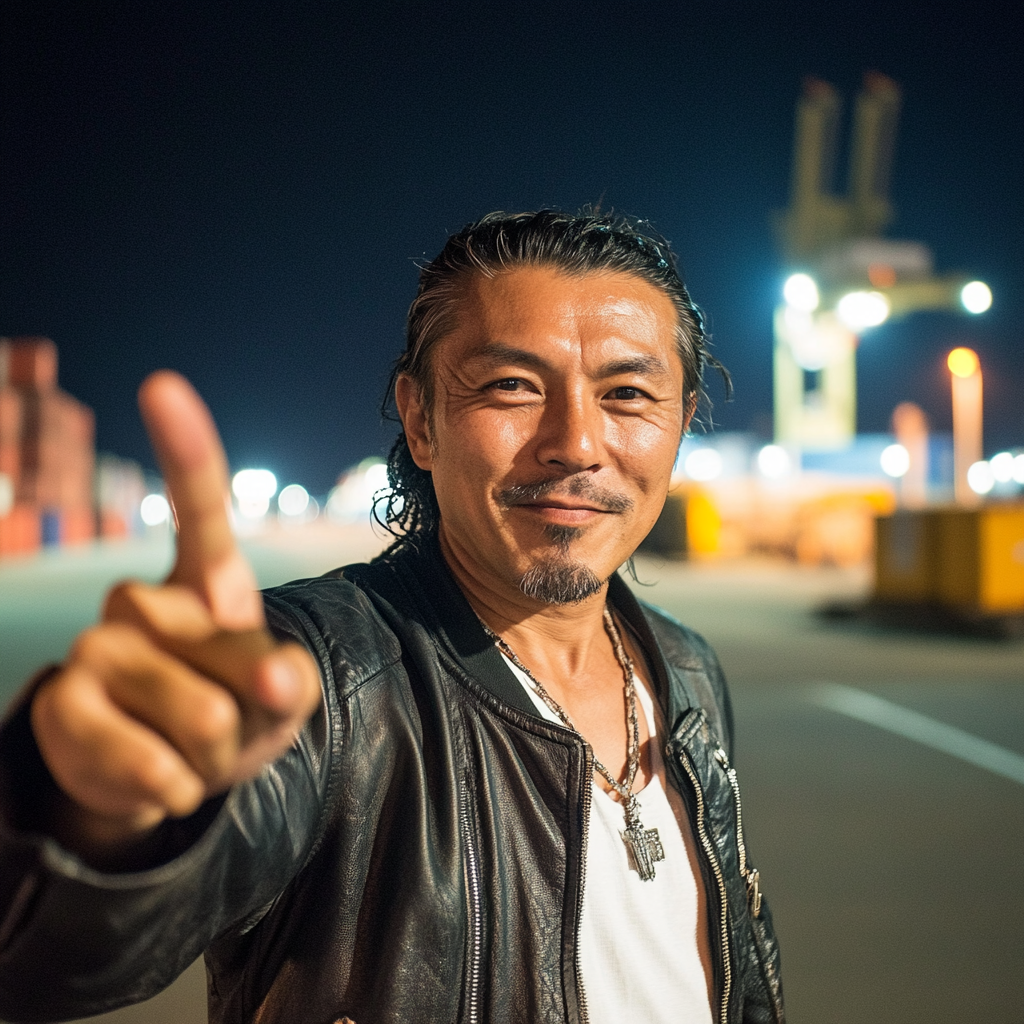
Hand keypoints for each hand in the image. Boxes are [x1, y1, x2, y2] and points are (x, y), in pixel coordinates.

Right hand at [29, 372, 320, 860]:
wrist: (172, 775)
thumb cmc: (240, 714)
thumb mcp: (283, 698)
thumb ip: (290, 679)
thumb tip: (276, 677)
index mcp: (207, 582)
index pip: (198, 508)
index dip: (184, 450)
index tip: (161, 385)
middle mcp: (144, 599)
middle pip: (216, 650)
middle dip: (242, 707)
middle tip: (229, 724)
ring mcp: (96, 645)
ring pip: (178, 705)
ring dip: (207, 753)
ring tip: (196, 753)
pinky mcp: (60, 699)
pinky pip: (124, 747)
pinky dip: (161, 781)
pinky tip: (161, 777)